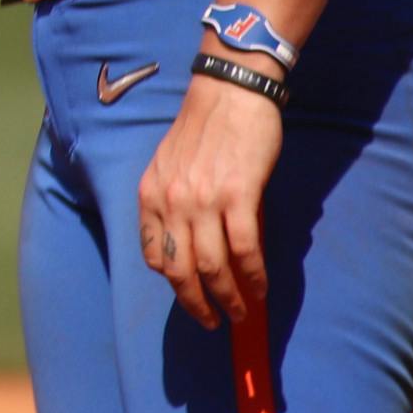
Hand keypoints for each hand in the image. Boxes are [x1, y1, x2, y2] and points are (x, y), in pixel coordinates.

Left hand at [137, 71, 283, 328]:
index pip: (153, 254)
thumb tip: (188, 241)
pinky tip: (261, 287)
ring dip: (228, 298)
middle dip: (197, 304)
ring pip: (212, 267)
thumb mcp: (170, 164)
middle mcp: (171, 200)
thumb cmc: (203, 126)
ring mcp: (204, 199)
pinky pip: (245, 250)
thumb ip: (171, 200)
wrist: (230, 91)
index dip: (172, 283)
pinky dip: (253, 276)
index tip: (189, 297)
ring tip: (240, 312)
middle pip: (180, 270)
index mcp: (151, 192)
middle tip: (214, 320)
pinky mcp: (238, 196)